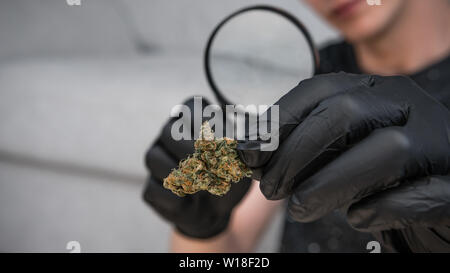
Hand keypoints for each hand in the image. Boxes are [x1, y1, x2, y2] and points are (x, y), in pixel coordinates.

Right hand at [143, 97, 250, 238]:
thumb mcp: (239, 160)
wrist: (217, 210)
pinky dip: (172, 197)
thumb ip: (236, 147)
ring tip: (199, 184)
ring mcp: (156, 161)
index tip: (215, 135)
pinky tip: (188, 201)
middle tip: (205, 162)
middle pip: (168, 130)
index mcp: (192, 122)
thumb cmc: (227, 176)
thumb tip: (234, 140)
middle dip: (187, 146)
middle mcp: (169, 137)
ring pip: (152, 157)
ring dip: (177, 172)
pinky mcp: (150, 188)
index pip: (189, 107)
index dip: (201, 118)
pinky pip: (151, 188)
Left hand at [238, 72, 449, 231]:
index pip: (318, 90)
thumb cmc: (375, 173)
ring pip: (389, 151)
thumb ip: (299, 149)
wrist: (432, 194)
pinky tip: (357, 218)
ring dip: (331, 183)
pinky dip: (382, 208)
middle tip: (272, 189)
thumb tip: (251, 155)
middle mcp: (408, 107)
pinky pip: (425, 194)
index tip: (249, 154)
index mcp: (373, 91)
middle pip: (348, 114)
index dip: (278, 121)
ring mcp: (439, 143)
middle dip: (298, 153)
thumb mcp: (334, 151)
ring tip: (300, 209)